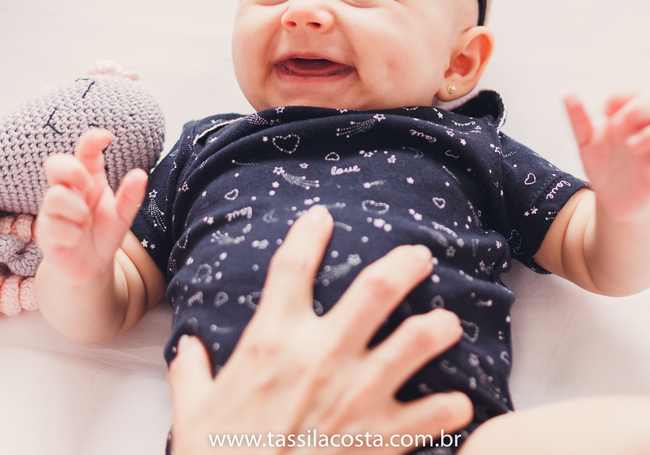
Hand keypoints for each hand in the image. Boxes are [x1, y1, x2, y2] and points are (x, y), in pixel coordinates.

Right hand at [34, 128, 146, 284]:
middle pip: (54, 164)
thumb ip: (130, 196)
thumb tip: (140, 174)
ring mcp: (52, 211)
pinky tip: (77, 239)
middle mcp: (67, 191)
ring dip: (77, 210)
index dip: (91, 140)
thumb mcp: (123, 216)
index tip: (106, 137)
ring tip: (86, 222)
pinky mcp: (45, 233)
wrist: (90, 267)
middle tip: (88, 184)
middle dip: (71, 169)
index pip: (85, 153)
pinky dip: (72, 234)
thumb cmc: (103, 233)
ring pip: (54, 196)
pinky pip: (54, 227)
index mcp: (87, 180)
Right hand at [167, 205, 473, 454]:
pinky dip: (450, 410)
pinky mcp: (378, 439)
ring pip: (416, 341)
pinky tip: (460, 404)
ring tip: (448, 323)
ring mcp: (355, 396)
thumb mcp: (192, 410)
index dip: (308, 234)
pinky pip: (429, 416)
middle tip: (420, 256)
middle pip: (375, 288)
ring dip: (438, 328)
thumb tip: (189, 353)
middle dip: (404, 264)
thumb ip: (192, 374)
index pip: (291, 268)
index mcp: (271, 341)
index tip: (322, 217)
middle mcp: (320, 357)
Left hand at [564, 90, 649, 220]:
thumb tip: (568, 94)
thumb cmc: (602, 164)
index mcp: (624, 119)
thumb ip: (579, 120)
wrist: (611, 200)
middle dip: (639, 109)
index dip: (620, 97)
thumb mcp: (586, 143)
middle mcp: (643, 130)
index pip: (630, 94)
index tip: (604, 111)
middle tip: (618, 123)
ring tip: (632, 145)